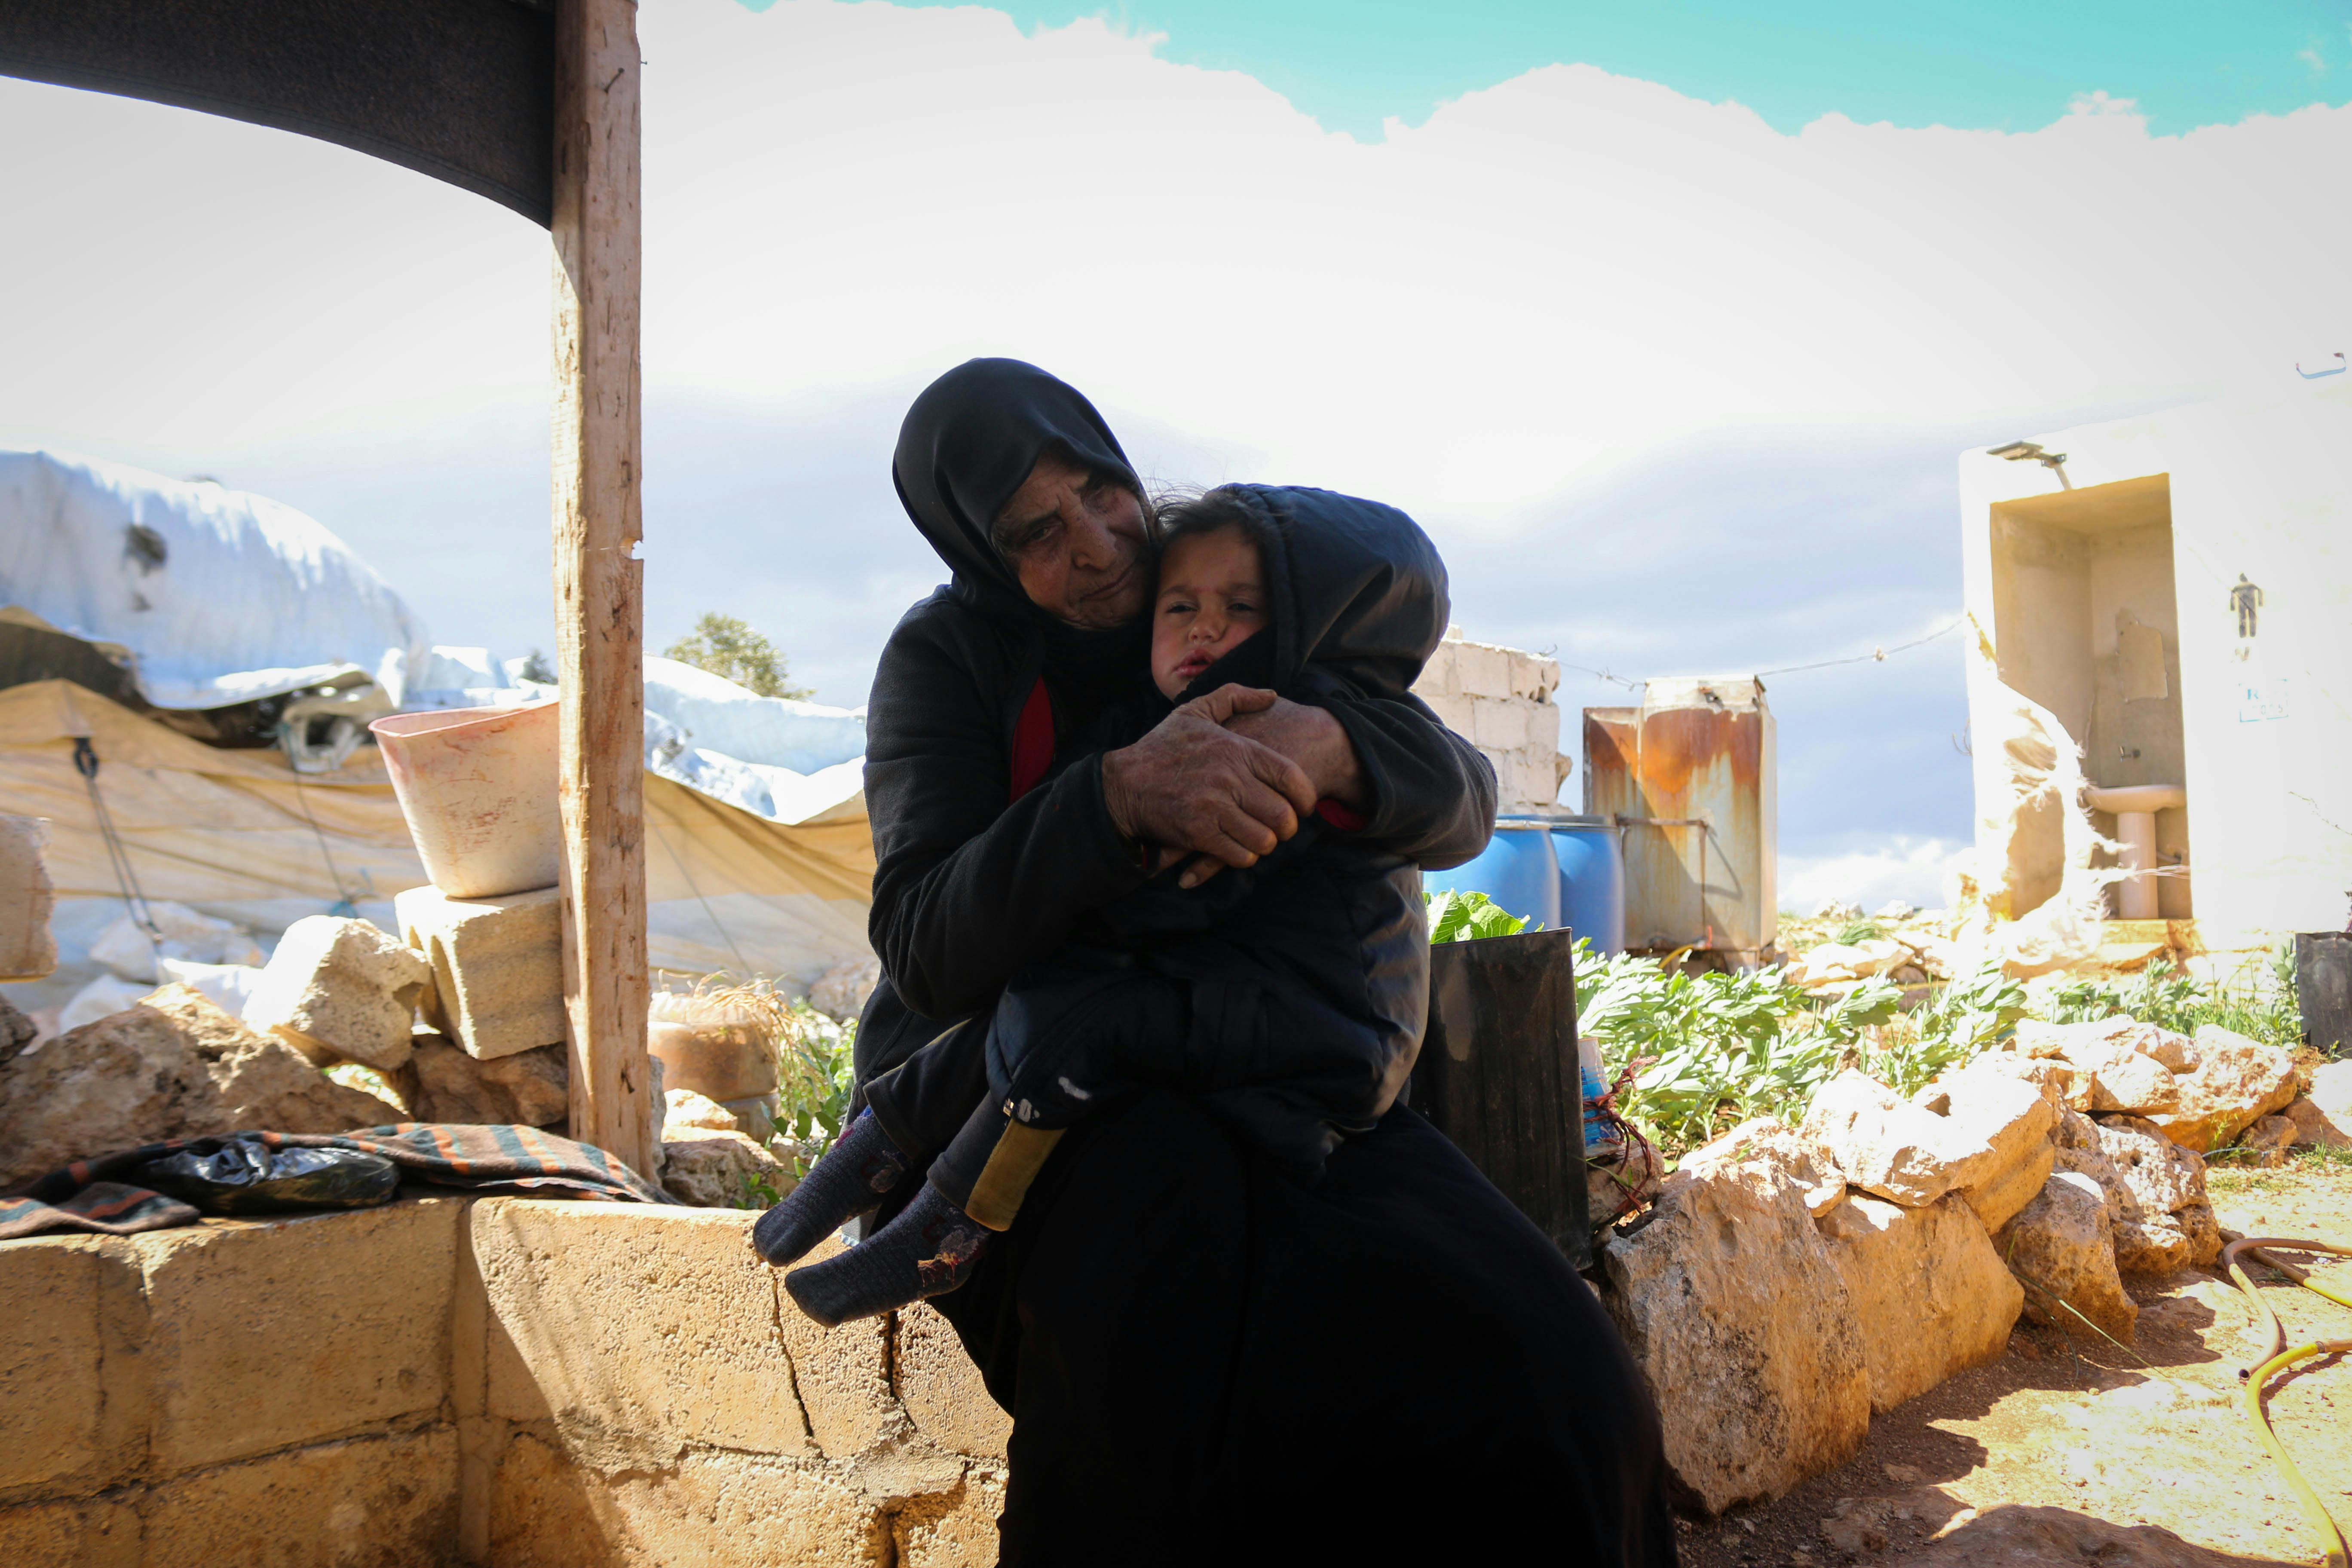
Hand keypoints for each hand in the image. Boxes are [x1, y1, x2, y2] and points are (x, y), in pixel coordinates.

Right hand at [1165, 692, 1368, 887]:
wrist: (1123, 783)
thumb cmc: (1162, 747)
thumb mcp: (1196, 711)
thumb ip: (1235, 697)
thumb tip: (1271, 695)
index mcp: (1235, 749)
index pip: (1290, 777)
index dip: (1306, 797)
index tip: (1305, 805)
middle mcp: (1229, 778)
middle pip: (1282, 814)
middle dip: (1288, 826)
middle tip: (1282, 828)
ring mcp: (1214, 808)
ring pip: (1264, 839)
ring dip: (1266, 843)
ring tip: (1261, 839)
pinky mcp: (1199, 834)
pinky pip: (1240, 855)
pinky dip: (1245, 857)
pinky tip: (1239, 849)